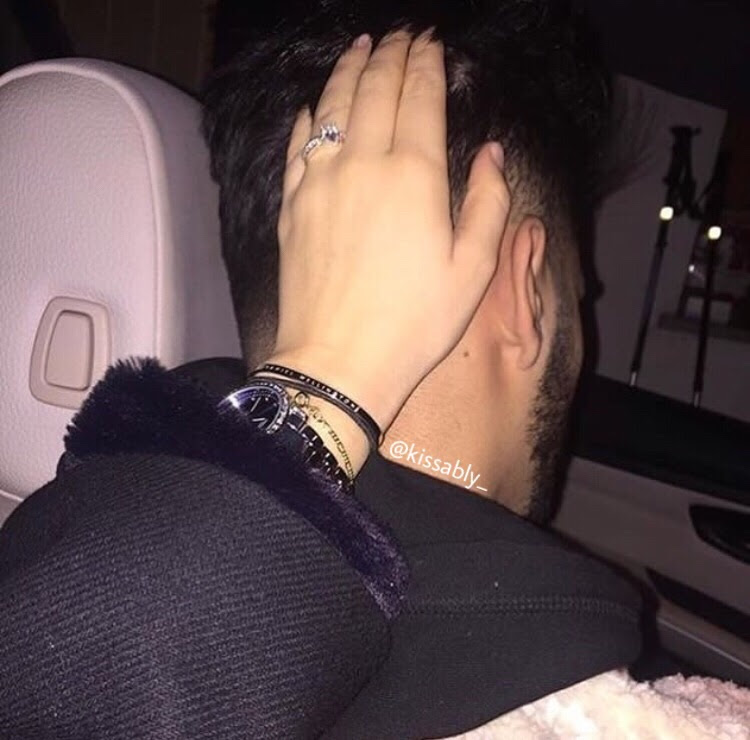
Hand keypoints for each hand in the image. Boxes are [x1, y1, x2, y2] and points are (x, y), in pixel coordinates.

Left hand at [267, 30, 510, 431]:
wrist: (338, 363)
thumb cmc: (414, 324)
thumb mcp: (472, 270)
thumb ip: (487, 202)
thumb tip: (491, 153)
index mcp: (413, 175)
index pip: (419, 97)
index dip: (426, 63)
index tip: (431, 41)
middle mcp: (362, 164)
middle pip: (374, 90)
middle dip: (388, 55)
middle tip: (398, 35)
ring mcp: (319, 183)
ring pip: (332, 108)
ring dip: (347, 72)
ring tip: (359, 48)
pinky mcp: (292, 208)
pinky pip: (297, 146)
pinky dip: (307, 118)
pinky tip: (312, 106)